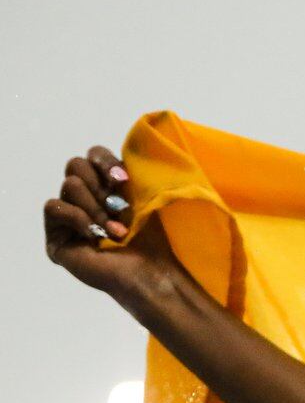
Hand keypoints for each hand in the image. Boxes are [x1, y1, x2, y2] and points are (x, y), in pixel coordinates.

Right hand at [42, 145, 180, 298]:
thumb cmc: (152, 238)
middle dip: (101, 187)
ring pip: (69, 185)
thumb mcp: (143, 197)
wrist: (151, 271)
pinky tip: (95, 235)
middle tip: (120, 209)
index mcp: (104, 186)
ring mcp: (67, 217)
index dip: (104, 161)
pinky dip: (78, 217)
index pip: (92, 155)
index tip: (123, 180)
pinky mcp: (56, 237)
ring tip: (116, 230)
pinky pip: (54, 207)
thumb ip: (126, 172)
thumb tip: (57, 131)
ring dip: (97, 208)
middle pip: (76, 165)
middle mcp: (83, 198)